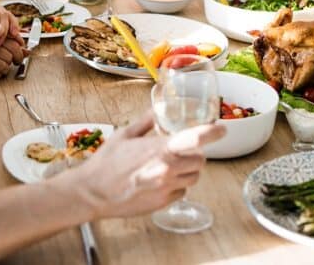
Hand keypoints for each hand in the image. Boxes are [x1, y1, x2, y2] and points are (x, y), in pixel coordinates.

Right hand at [61, 112, 224, 219]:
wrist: (92, 192)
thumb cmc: (106, 162)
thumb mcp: (125, 134)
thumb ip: (146, 122)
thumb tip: (158, 110)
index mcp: (160, 149)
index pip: (195, 138)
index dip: (213, 133)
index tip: (221, 129)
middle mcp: (167, 169)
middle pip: (200, 161)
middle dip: (196, 154)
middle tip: (185, 150)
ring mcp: (166, 188)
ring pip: (194, 178)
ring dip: (189, 170)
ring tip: (173, 165)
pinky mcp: (162, 203)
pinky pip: (182, 192)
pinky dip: (178, 185)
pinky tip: (163, 180)